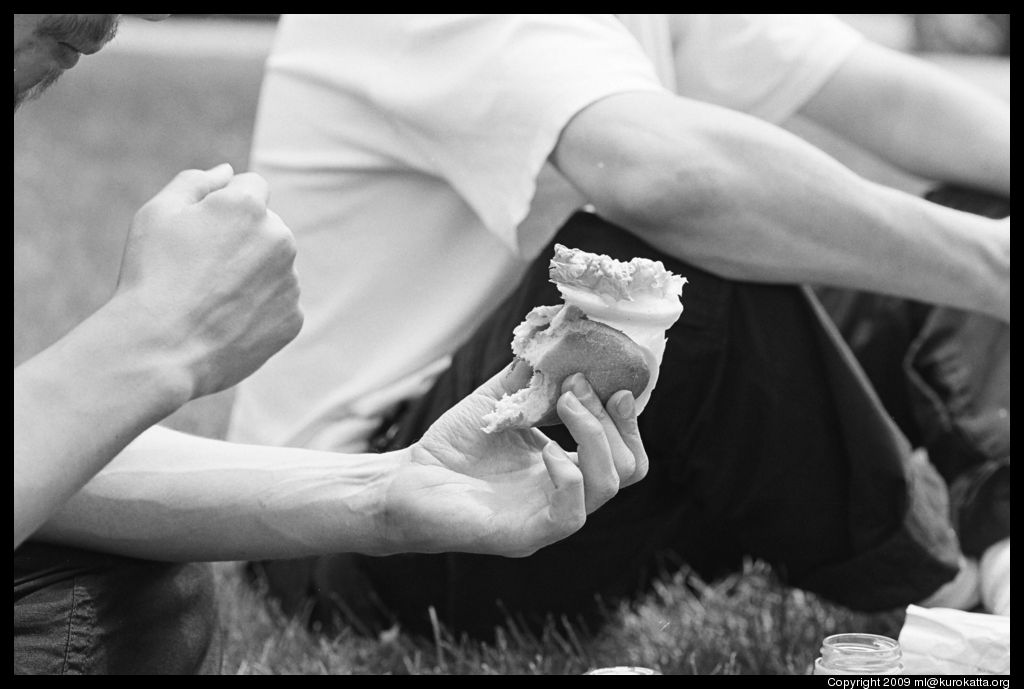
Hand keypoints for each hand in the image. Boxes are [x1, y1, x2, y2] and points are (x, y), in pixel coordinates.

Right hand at [113, 164, 302, 398]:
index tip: (201, 232)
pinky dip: (256, 311)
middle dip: (241, 240)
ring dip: (251, 276)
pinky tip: (224, 324)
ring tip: (210, 301)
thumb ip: (196, 182)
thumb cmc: (152, 277)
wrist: (159, 349)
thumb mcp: (158, 214)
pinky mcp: (292, 319)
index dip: (224, 206)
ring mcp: (290, 281)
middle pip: (266, 228)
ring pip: (273, 268)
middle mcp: (280, 239)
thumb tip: (228, 172)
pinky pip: (276, 305)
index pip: (251, 187)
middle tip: (199, 271)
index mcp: (248, 206)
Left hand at [382, 366, 648, 556]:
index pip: (625, 450)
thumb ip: (531, 375)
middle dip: (612, 419)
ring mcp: (548, 518)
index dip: (626, 416)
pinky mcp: (525, 535)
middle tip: (578, 385)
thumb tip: (560, 333)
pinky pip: (570, 514)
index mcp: (567, 466)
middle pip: (628, 466)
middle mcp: (567, 495)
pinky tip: (547, 450)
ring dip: (593, 435)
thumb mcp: (500, 401)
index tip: (610, 379)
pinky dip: (568, 476)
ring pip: (607, 485)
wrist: (405, 482)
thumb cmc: (452, 446)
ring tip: (564, 402)